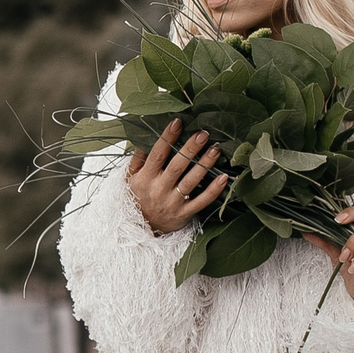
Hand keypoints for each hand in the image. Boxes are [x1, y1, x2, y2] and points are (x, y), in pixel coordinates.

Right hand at [128, 119, 228, 236]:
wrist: (139, 230)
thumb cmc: (137, 199)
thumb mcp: (129, 179)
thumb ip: (137, 160)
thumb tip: (144, 138)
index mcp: (145, 178)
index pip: (157, 155)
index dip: (167, 138)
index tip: (178, 123)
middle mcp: (159, 189)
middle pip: (177, 166)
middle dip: (191, 148)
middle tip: (203, 133)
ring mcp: (172, 203)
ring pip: (191, 181)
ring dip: (204, 164)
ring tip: (215, 149)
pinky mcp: (184, 214)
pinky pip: (201, 201)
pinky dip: (213, 190)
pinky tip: (224, 177)